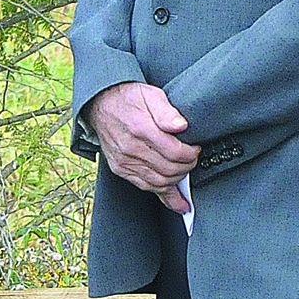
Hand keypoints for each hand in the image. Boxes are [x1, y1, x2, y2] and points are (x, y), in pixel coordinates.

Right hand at [86, 82, 199, 211]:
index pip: (175, 152)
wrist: (102, 103)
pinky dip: (165, 196)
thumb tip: (181, 126)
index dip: (191, 154)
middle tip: (193, 158)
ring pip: (159, 182)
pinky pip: (146, 187)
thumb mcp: (151, 94)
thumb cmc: (129, 98)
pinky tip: (179, 204)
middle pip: (169, 170)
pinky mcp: (121, 169)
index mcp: (141, 129)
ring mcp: (125, 162)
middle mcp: (131, 149)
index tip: (196, 148)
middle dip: (187, 167)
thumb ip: (167, 111)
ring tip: (186, 171)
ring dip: (178, 180)